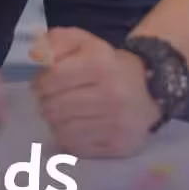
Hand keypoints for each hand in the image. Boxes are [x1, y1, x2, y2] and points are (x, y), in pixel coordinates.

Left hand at [32, 27, 160, 157]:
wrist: (151, 90)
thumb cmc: (109, 66)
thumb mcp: (85, 42)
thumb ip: (56, 41)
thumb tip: (37, 55)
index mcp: (101, 64)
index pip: (53, 79)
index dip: (40, 83)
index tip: (43, 84)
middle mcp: (112, 94)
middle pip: (55, 107)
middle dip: (47, 103)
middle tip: (52, 100)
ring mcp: (117, 123)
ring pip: (62, 130)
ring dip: (56, 122)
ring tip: (64, 113)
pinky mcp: (119, 145)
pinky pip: (77, 148)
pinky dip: (70, 139)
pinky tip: (77, 127)